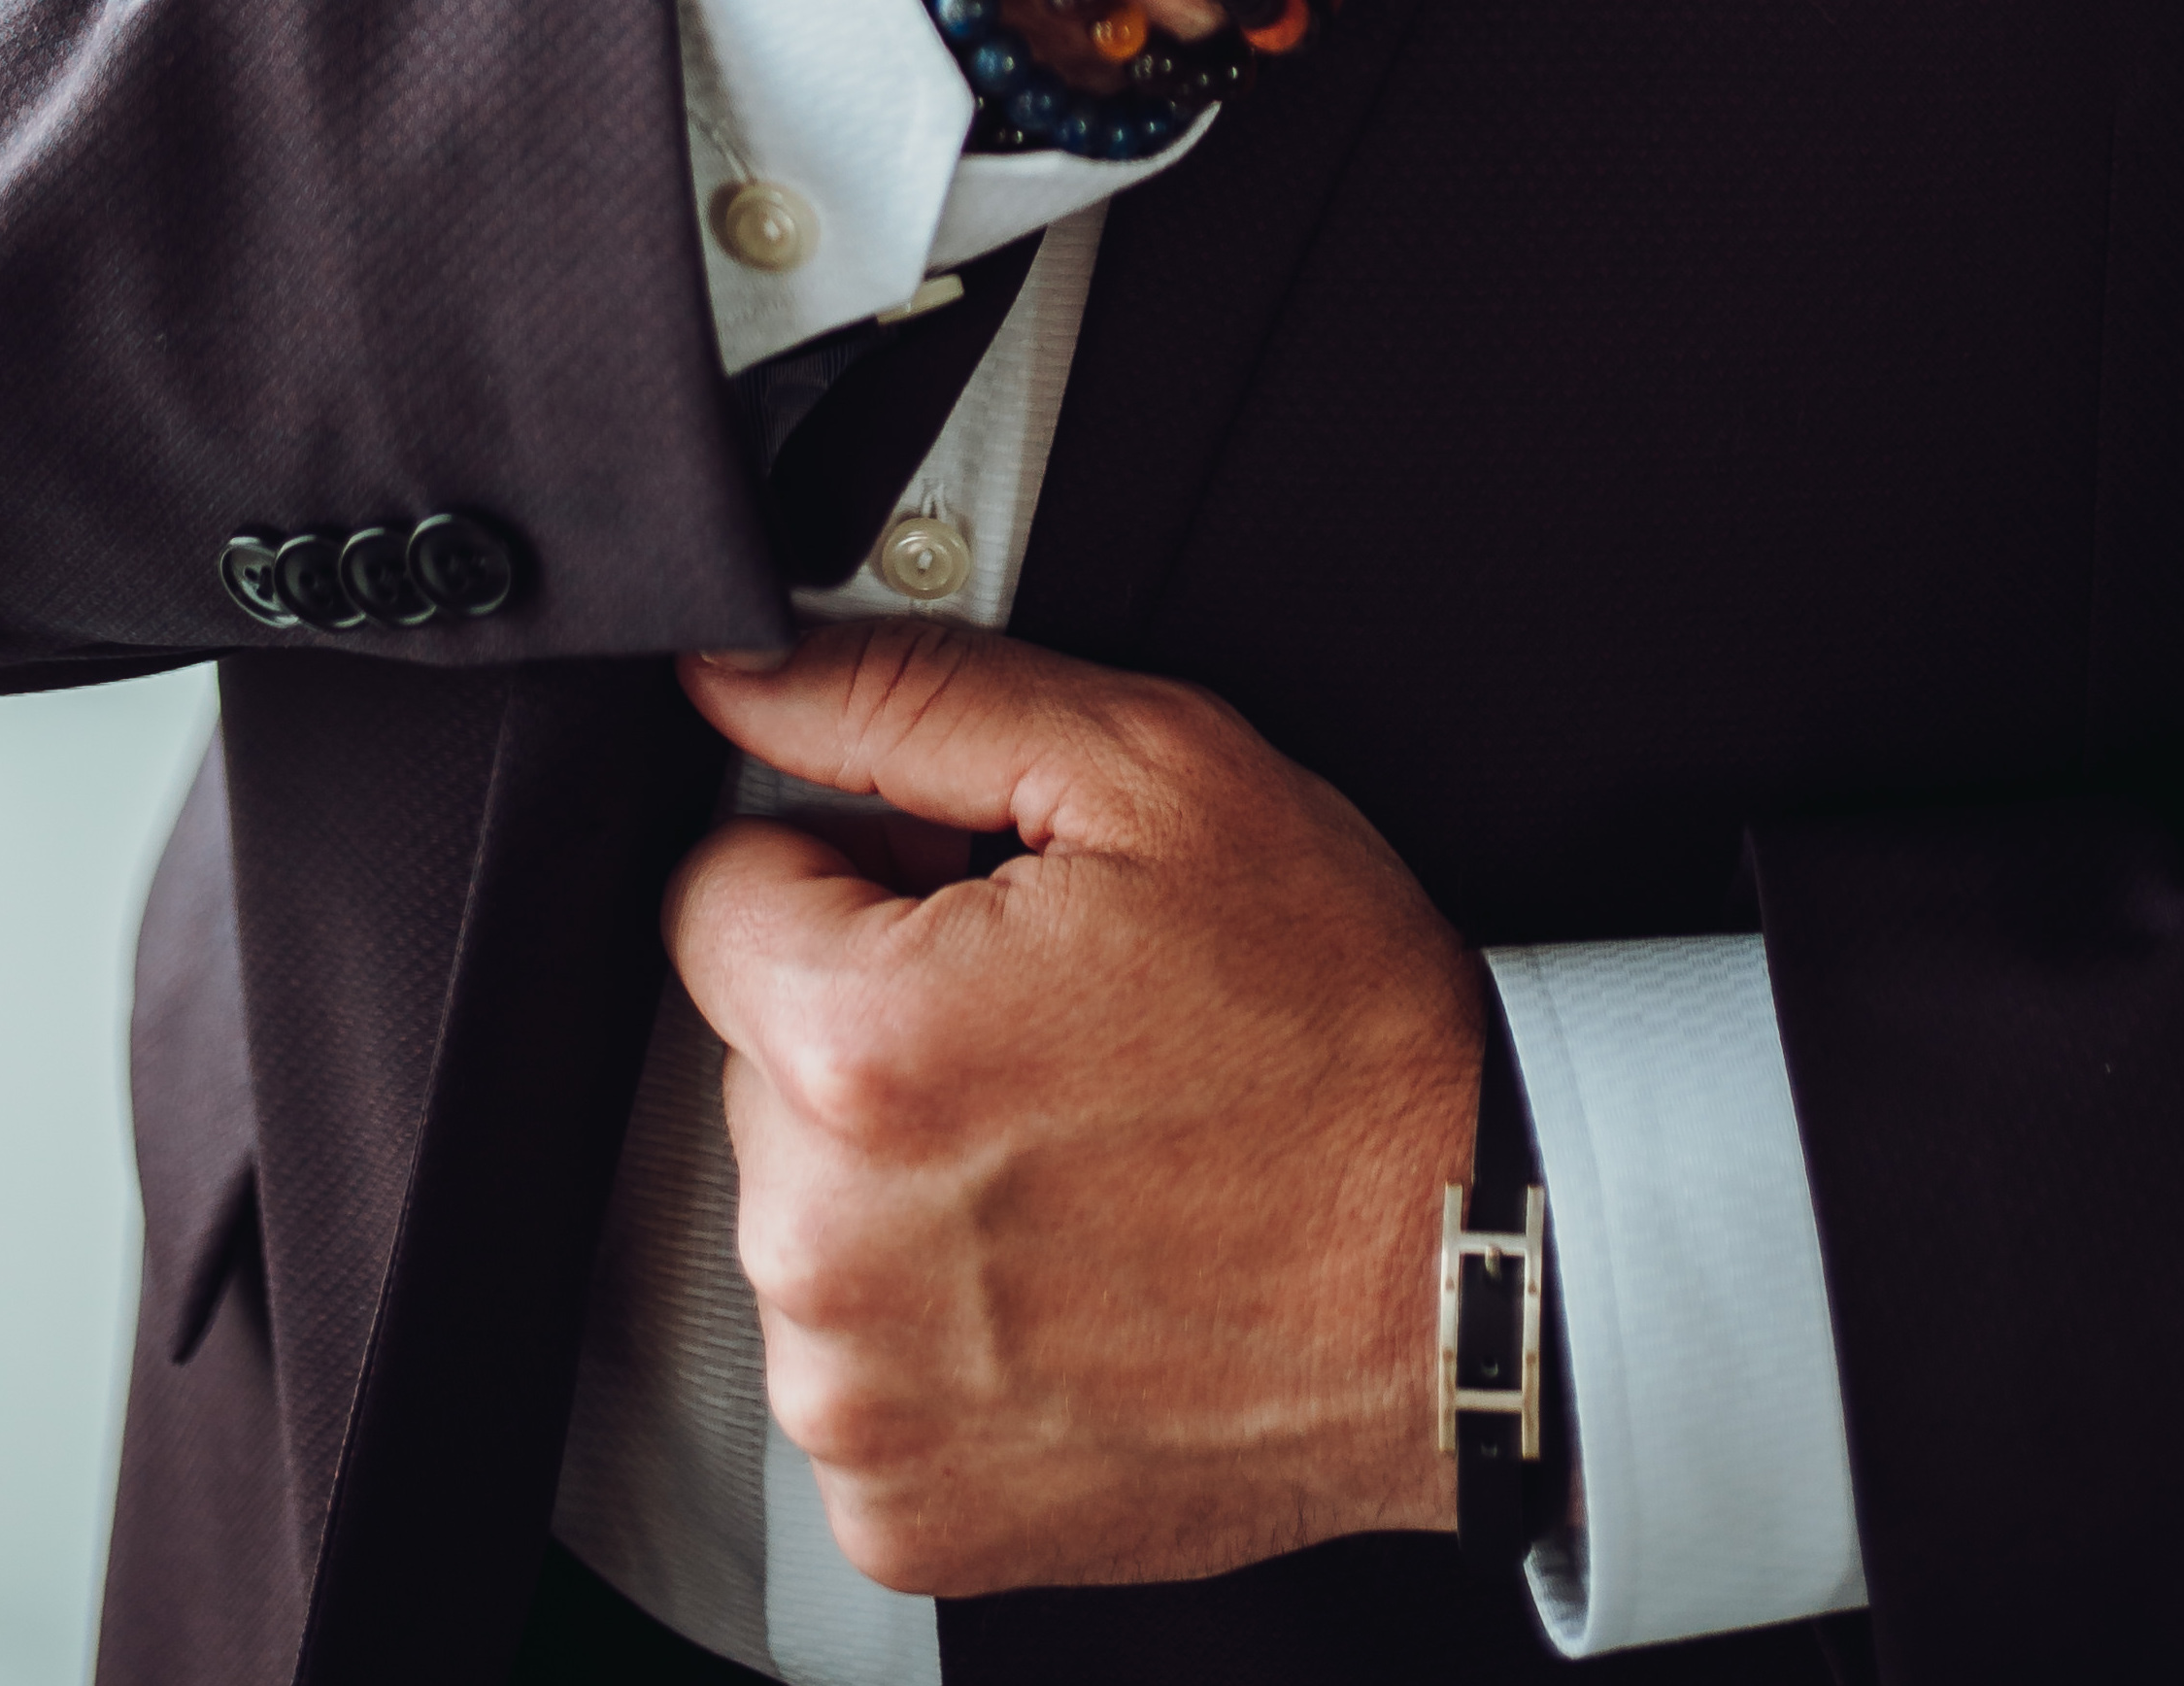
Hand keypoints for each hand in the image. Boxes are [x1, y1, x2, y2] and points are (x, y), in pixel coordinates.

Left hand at [667, 623, 1480, 1593]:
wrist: (1467, 1276)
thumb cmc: (1338, 1033)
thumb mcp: (1157, 775)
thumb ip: (911, 698)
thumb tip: (737, 673)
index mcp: (866, 1049)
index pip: (716, 896)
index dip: (850, 871)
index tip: (963, 909)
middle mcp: (829, 1249)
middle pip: (754, 1058)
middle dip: (874, 1019)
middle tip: (1051, 1031)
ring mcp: (857, 1401)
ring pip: (797, 1210)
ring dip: (897, 1173)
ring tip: (1075, 1154)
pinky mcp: (900, 1511)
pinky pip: (846, 1364)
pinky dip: (932, 1320)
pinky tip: (1062, 1276)